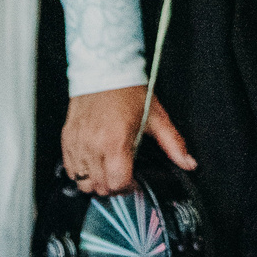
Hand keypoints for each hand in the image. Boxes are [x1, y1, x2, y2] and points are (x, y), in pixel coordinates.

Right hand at [62, 86, 193, 195]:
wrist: (104, 69)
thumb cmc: (130, 92)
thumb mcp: (157, 117)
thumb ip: (174, 144)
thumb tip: (190, 163)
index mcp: (116, 142)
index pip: (117, 183)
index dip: (129, 187)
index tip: (134, 181)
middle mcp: (93, 146)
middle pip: (100, 187)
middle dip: (114, 186)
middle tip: (123, 174)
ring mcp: (77, 143)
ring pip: (82, 183)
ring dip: (96, 181)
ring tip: (107, 169)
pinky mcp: (67, 139)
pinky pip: (70, 169)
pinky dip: (80, 172)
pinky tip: (93, 161)